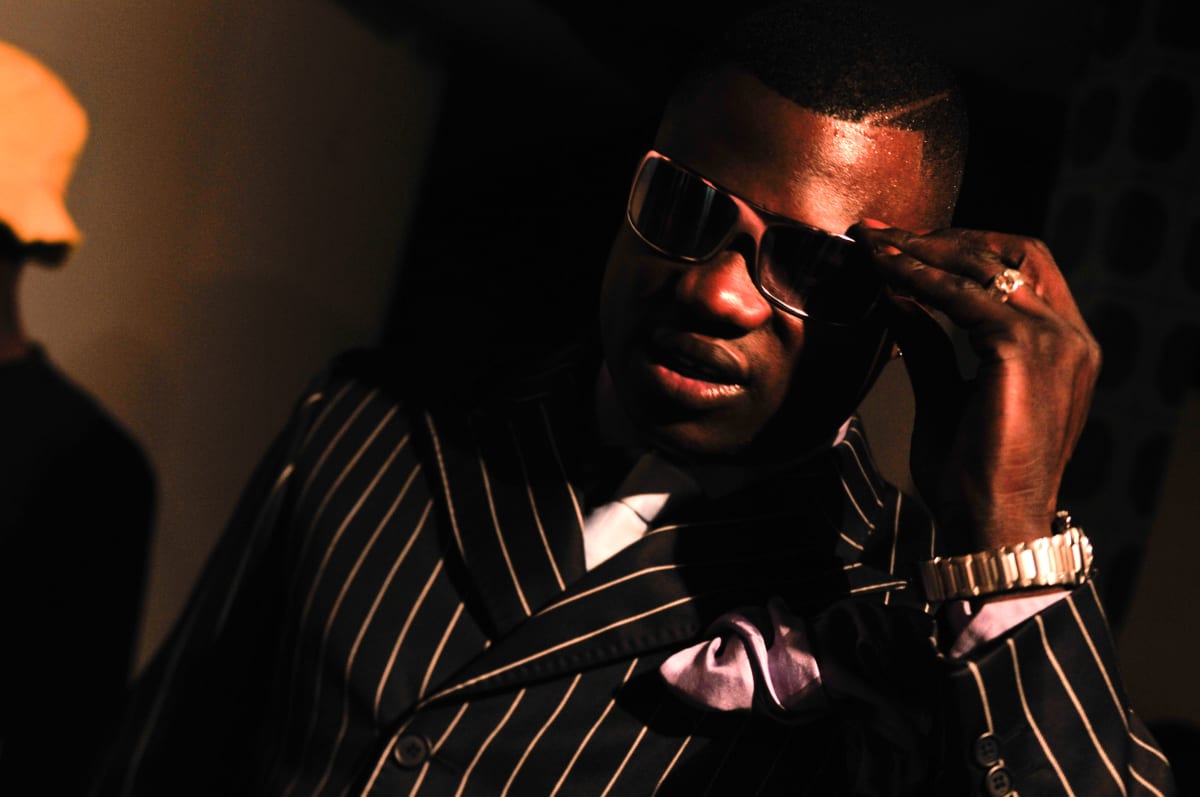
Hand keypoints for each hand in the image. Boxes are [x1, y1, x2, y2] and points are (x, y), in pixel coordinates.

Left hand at [849, 221, 1100, 552]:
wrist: (991, 525)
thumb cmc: (972, 475)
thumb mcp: (945, 394)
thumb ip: (929, 343)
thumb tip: (897, 297)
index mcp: (1063, 347)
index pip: (1022, 268)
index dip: (963, 246)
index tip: (902, 243)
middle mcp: (1069, 336)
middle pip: (1010, 252)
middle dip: (942, 237)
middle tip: (881, 234)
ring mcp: (1055, 340)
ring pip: (984, 266)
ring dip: (922, 249)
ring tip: (873, 244)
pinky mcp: (1025, 350)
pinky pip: (963, 295)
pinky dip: (920, 277)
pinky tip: (885, 272)